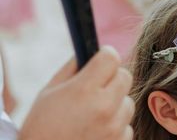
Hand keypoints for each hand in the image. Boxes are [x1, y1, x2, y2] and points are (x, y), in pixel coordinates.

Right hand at [19, 47, 133, 139]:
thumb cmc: (41, 129)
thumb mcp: (48, 93)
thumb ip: (72, 69)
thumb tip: (89, 52)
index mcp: (84, 90)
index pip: (111, 58)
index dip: (105, 56)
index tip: (99, 61)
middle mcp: (104, 107)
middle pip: (125, 76)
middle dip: (112, 78)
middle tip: (96, 88)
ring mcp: (114, 128)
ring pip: (128, 102)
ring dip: (116, 104)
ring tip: (94, 115)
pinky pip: (127, 126)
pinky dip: (116, 127)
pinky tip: (97, 132)